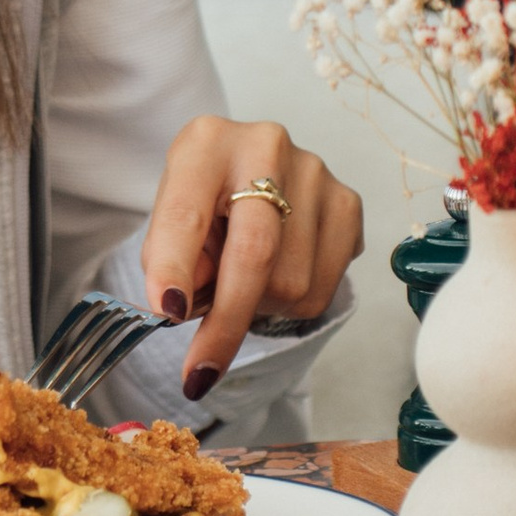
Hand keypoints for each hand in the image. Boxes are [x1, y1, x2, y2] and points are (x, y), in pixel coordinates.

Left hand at [139, 121, 365, 403]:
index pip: (187, 212)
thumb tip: (180, 307)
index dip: (174, 265)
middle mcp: (266, 146)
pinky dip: (293, 303)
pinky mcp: (349, 203)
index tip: (166, 313)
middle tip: (201, 371)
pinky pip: (323, 288)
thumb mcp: (172, 222)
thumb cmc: (205, 202)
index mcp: (206, 144)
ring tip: (247, 280)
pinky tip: (279, 273)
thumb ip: (170, 260)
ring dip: (260, 306)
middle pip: (254, 253)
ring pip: (291, 283)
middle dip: (227, 321)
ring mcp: (316, 173)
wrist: (254, 172)